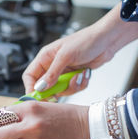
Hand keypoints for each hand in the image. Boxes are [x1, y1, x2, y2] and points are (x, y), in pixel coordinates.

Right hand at [23, 3, 137, 95]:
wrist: (107, 40)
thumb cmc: (86, 40)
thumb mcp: (66, 56)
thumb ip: (52, 74)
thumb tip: (40, 87)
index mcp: (45, 57)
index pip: (30, 76)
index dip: (31, 88)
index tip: (37, 98)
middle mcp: (53, 66)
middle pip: (45, 87)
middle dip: (55, 91)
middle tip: (61, 93)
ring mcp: (64, 72)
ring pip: (60, 90)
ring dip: (71, 87)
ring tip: (79, 76)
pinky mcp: (74, 77)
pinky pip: (72, 89)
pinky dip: (80, 84)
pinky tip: (85, 74)